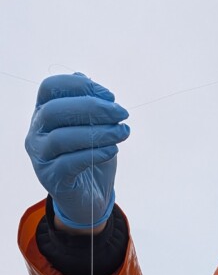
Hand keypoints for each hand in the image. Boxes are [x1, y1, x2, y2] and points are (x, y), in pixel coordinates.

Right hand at [25, 73, 129, 228]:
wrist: (90, 196)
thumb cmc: (92, 156)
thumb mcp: (94, 127)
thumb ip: (88, 104)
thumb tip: (82, 78)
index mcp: (44, 113)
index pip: (50, 88)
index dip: (80, 87)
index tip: (110, 96)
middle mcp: (37, 133)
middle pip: (54, 110)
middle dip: (92, 108)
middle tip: (122, 113)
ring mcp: (41, 157)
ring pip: (61, 138)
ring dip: (97, 132)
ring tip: (123, 132)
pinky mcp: (52, 179)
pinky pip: (69, 163)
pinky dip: (94, 153)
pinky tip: (113, 150)